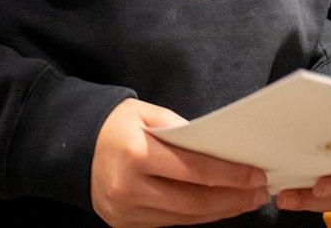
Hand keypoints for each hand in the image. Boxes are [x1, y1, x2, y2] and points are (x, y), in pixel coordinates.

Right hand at [91, 99, 269, 226]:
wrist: (71, 146)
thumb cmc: (116, 124)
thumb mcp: (148, 112)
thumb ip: (183, 130)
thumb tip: (221, 149)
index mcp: (137, 153)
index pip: (194, 170)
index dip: (230, 176)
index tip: (257, 176)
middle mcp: (128, 186)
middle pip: (193, 201)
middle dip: (232, 198)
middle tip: (260, 193)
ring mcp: (124, 210)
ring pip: (183, 218)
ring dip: (219, 211)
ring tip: (245, 202)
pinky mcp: (123, 223)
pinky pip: (168, 223)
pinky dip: (196, 217)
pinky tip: (216, 208)